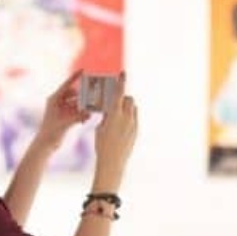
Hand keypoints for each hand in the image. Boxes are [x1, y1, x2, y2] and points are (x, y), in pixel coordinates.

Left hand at [35, 69, 90, 149]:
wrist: (45, 144)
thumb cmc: (51, 132)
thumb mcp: (66, 123)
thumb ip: (78, 116)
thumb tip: (89, 112)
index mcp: (54, 99)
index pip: (66, 85)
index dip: (74, 77)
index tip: (83, 70)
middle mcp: (58, 102)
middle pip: (74, 94)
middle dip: (83, 97)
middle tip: (93, 98)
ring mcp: (62, 109)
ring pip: (76, 103)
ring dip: (83, 107)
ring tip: (90, 111)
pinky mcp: (65, 116)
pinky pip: (76, 111)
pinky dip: (81, 114)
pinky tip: (86, 119)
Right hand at [93, 71, 137, 191]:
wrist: (112, 162)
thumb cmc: (102, 145)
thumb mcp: (100, 127)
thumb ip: (107, 116)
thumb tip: (111, 111)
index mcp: (115, 115)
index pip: (119, 94)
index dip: (121, 82)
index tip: (123, 73)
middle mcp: (127, 118)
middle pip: (129, 100)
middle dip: (123, 98)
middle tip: (114, 102)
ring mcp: (133, 125)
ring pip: (133, 109)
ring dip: (126, 108)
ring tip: (117, 114)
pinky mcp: (136, 132)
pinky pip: (134, 119)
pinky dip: (129, 117)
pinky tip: (120, 125)